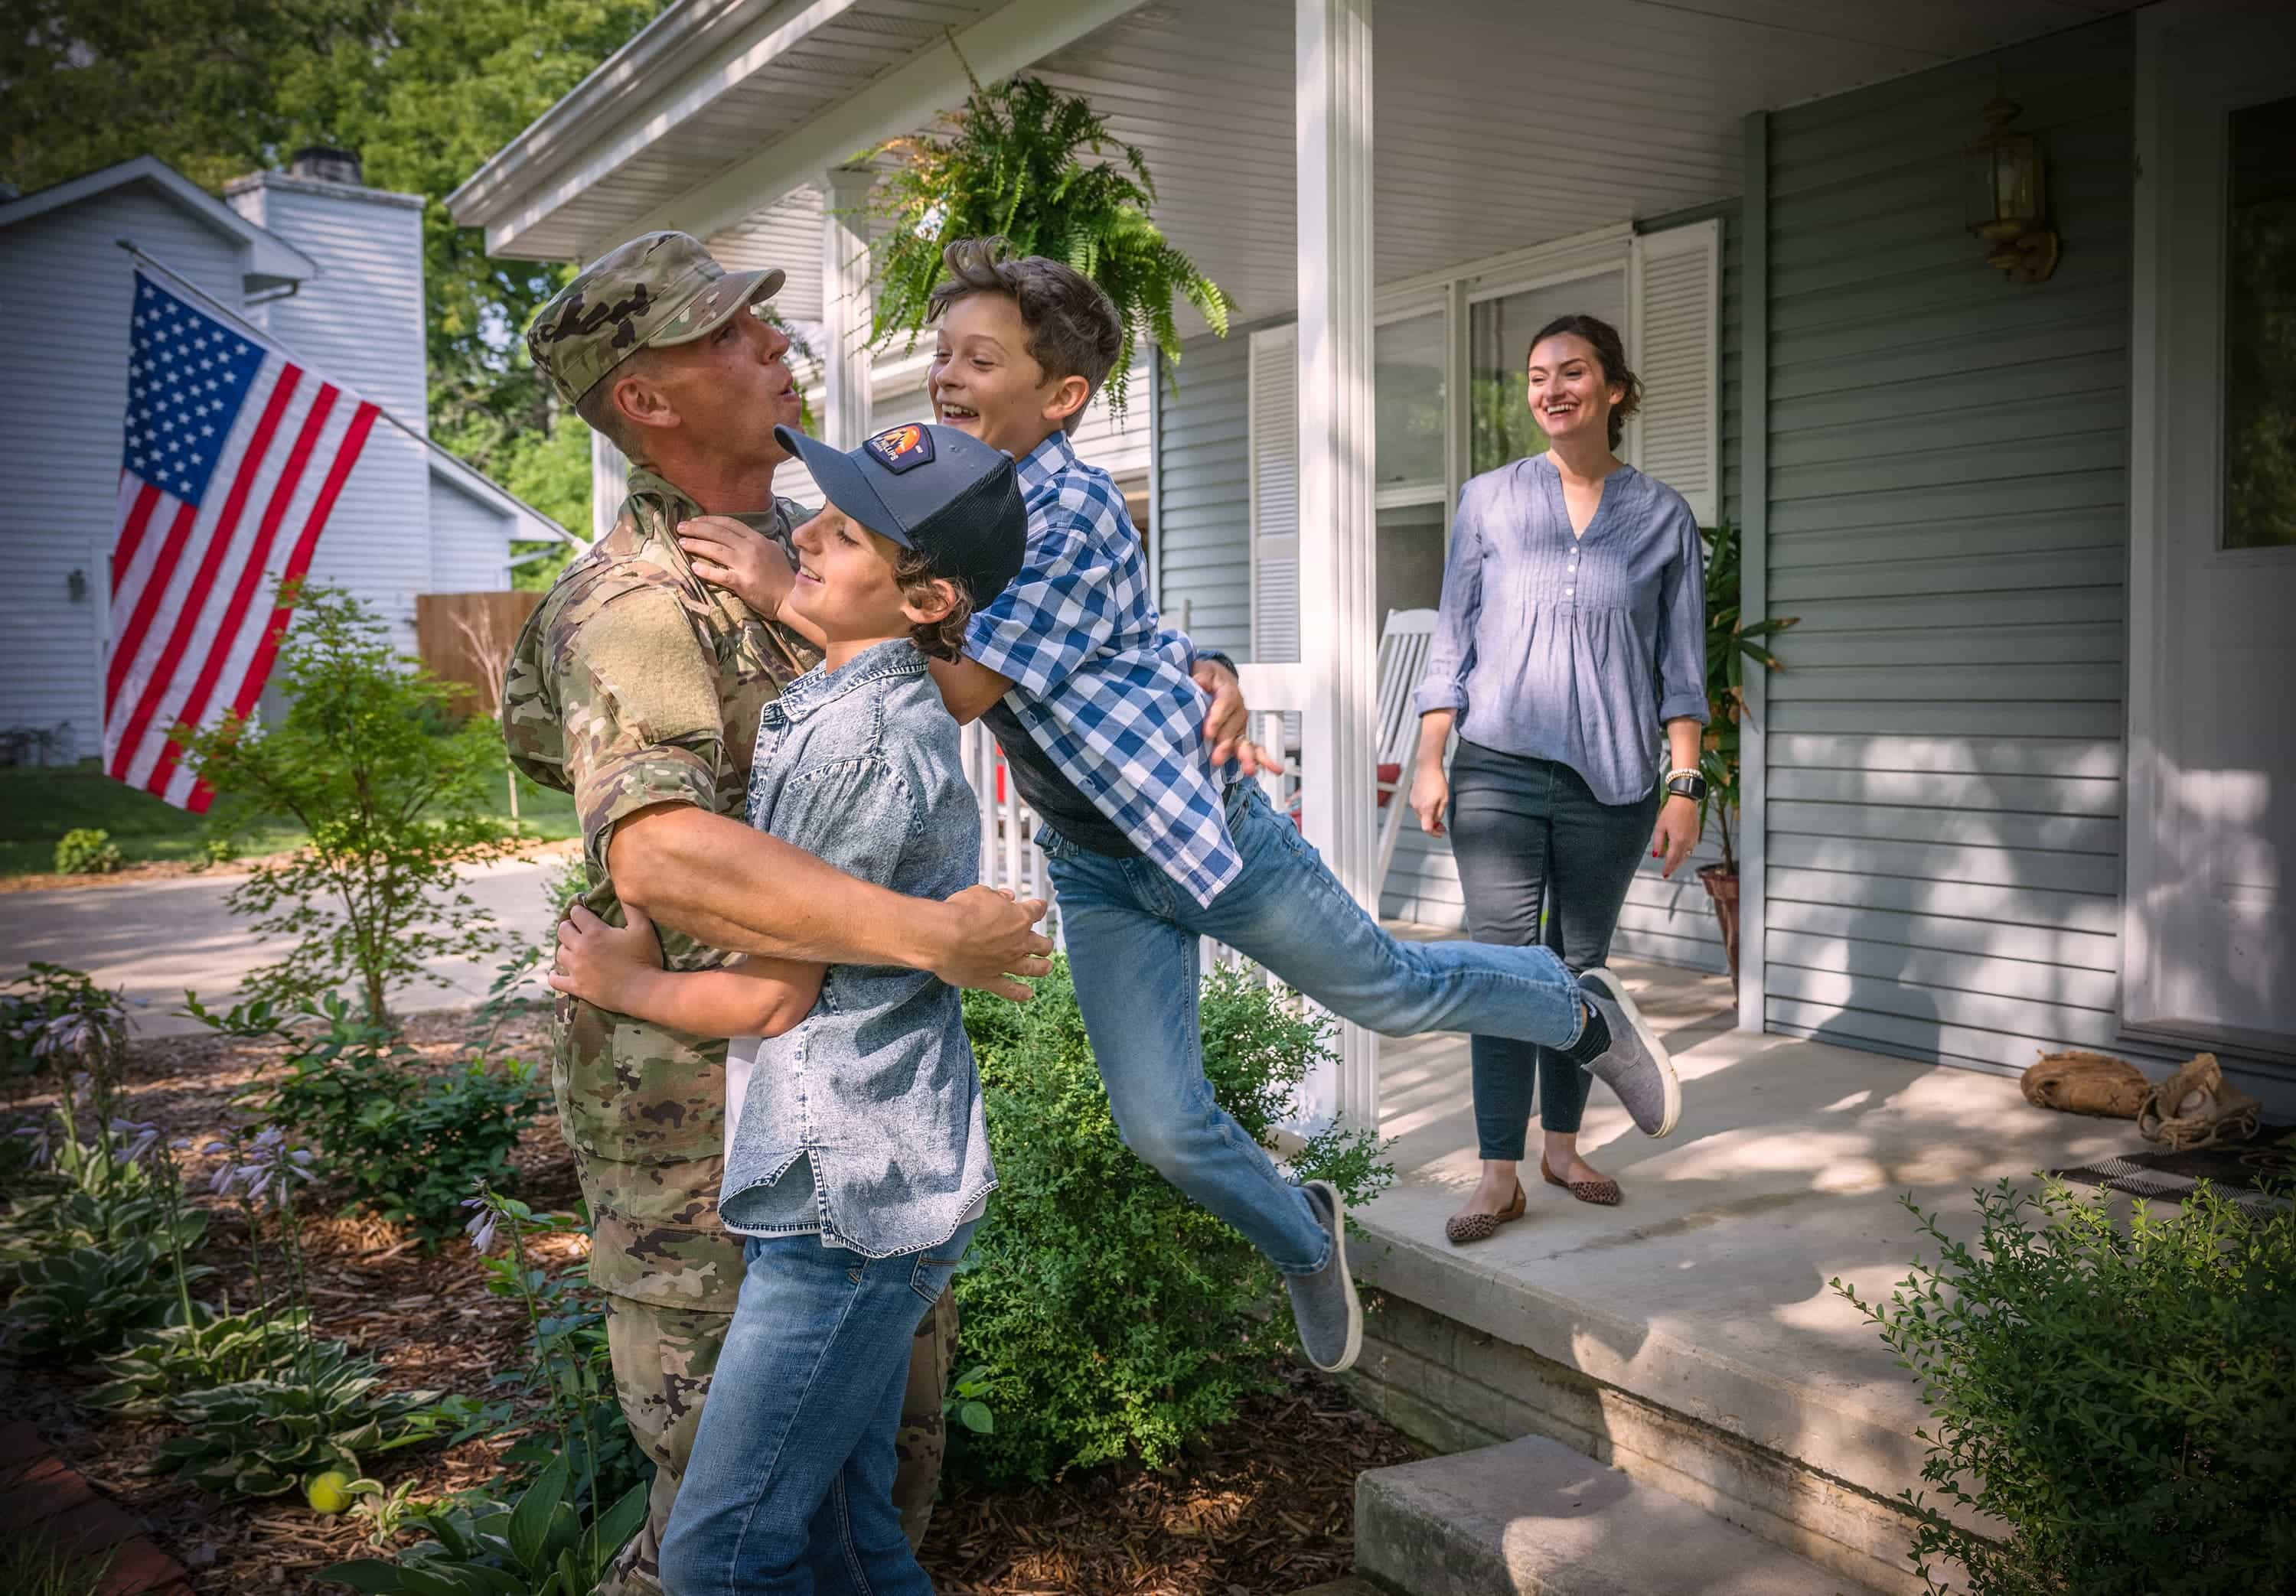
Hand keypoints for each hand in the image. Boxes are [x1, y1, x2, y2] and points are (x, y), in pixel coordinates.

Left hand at [548, 903, 663, 1008]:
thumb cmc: (645, 958)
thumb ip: (631, 907)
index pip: (577, 914)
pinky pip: (556, 980)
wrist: (644, 991)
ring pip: (560, 953)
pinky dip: (554, 975)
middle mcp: (581, 948)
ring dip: (565, 948)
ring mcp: (577, 969)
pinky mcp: (577, 987)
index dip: (580, 911)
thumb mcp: (643, 928)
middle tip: (577, 929)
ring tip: (573, 949)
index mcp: (595, 932)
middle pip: (563, 931)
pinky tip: (556, 972)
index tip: (584, 913)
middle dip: (568, 927)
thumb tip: (623, 888)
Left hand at [678, 516, 794, 617]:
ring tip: (682, 543)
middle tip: (680, 528)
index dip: (710, 520)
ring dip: (696, 545)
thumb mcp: (772, 551)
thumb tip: (738, 537)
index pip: (729, 524)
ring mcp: (747, 565)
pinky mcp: (743, 583)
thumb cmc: (781, 576)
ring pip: (716, 550)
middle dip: (697, 528)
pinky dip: (706, 570)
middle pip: (719, 533)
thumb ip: (755, 542)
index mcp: (757, 539)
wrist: (791, 598)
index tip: (695, 520)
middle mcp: (751, 548)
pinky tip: (694, 567)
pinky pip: (720, 575)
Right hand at [931, 885, 1053, 1001]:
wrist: (943, 938)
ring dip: (1042, 968)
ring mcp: (1006, 963)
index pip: (1036, 910)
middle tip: (1046, 945)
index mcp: (1019, 918)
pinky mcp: (990, 980)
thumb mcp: (979, 894)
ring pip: (1032, 968)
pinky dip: (1019, 993)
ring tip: (1047, 967)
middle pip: (1041, 945)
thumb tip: (1007, 896)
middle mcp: (1017, 943)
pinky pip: (1009, 989)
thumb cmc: (960, 912)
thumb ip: (996, 896)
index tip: (1038, 907)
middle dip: (1045, 944)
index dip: (1038, 907)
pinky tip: (1027, 994)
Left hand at [1191, 658, 1285, 777]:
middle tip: (1217, 757)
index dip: (1217, 718)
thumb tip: (1199, 681)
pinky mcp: (1239, 736)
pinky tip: (1274, 770)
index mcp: (1228, 690)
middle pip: (1235, 727)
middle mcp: (1238, 709)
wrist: (1216, 680)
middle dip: (1227, 743)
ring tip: (1249, 769)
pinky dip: (1264, 760)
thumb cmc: (1208, 677)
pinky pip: (1253, 749)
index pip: (1225, 703)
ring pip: (1245, 740)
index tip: (1208, 733)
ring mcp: (1241, 724)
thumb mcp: (1202, 670)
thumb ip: (1200, 675)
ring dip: (1247, 756)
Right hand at [1411, 764, 1449, 836]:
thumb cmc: (1437, 781)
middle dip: (1434, 824)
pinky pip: (1419, 808)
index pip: (1427, 828)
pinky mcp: (1412, 797)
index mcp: (1426, 809)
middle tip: (1443, 824)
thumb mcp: (1444, 799)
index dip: (1434, 833)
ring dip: (1429, 816)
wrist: (1427, 768)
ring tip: (1438, 810)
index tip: (1441, 833)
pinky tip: (1432, 801)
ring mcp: (1413, 802)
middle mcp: (1417, 807)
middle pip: (1424, 822)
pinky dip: (1425, 809)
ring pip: (1422, 815)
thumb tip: (1437, 821)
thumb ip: (1440, 813)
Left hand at [1650, 795, 1701, 879]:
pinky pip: (1690, 848)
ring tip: (1672, 863)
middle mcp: (1687, 842)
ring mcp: (1693, 839)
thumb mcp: (1660, 827)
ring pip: (1686, 855)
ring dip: (1679, 860)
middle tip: (1667, 872)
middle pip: (1680, 859)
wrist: (1685, 800)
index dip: (1668, 868)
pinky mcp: (1696, 835)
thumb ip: (1658, 843)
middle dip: (1673, 866)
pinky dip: (1685, 853)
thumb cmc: (1672, 811)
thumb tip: (1657, 855)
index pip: (1672, 860)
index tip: (1664, 874)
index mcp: (1678, 841)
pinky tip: (1679, 852)